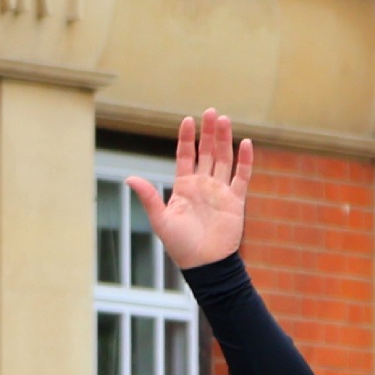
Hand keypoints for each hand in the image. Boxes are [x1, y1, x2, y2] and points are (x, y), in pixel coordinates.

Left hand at [134, 110, 251, 272]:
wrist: (203, 263)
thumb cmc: (179, 244)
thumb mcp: (160, 219)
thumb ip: (149, 197)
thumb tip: (129, 178)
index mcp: (184, 187)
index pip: (185, 156)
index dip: (186, 138)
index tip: (188, 120)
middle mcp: (203, 184)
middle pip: (207, 152)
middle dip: (208, 132)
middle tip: (211, 112)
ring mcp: (220, 190)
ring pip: (224, 158)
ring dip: (225, 140)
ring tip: (224, 120)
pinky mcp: (236, 199)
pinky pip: (242, 175)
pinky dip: (245, 160)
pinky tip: (246, 143)